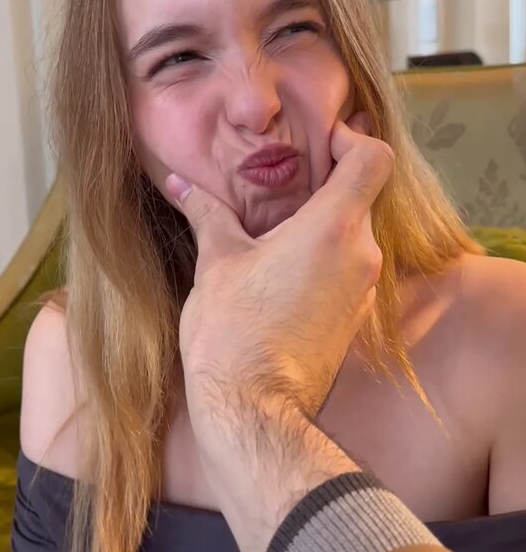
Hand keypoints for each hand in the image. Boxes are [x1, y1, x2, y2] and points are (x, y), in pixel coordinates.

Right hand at [165, 114, 393, 551]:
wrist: (255, 410)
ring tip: (276, 233)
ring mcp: (364, 288)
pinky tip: (283, 271)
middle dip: (325, 185)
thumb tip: (178, 184)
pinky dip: (325, 258)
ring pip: (355, 234)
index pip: (373, 158)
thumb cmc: (233, 333)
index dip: (353, 140)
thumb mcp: (215, 263)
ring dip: (323, 225)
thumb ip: (206, 213)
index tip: (321, 144)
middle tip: (282, 188)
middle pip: (363, 194)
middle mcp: (360, 253)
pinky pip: (350, 268)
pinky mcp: (356, 316)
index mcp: (331, 228)